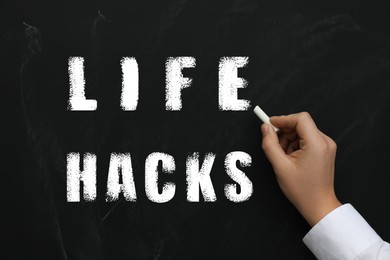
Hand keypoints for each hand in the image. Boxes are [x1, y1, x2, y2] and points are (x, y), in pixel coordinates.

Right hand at [261, 112, 340, 226]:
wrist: (318, 205)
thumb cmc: (303, 190)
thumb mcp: (280, 166)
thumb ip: (270, 144)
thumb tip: (265, 128)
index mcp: (317, 144)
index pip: (300, 119)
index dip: (283, 119)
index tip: (270, 124)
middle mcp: (325, 142)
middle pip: (301, 124)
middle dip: (285, 133)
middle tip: (275, 146)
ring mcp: (326, 146)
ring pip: (302, 132)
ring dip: (289, 140)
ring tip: (284, 157)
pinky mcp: (324, 150)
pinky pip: (307, 139)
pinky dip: (295, 145)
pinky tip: (291, 159)